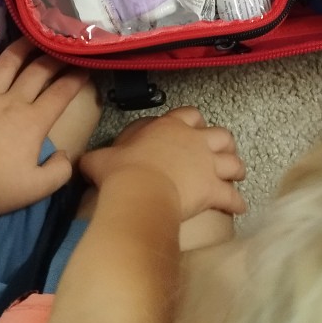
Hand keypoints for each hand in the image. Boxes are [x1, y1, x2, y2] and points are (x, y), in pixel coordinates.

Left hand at [0, 39, 90, 216]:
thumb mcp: (36, 189)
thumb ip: (60, 171)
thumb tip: (64, 153)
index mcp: (34, 121)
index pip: (62, 91)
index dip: (77, 77)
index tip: (86, 68)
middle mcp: (13, 101)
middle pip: (39, 69)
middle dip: (56, 56)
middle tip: (64, 49)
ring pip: (8, 62)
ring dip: (23, 48)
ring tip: (32, 39)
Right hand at [81, 106, 247, 219]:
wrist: (138, 191)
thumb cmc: (121, 171)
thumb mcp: (102, 159)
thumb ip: (97, 157)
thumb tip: (82, 161)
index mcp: (170, 127)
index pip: (189, 114)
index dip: (193, 122)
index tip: (193, 129)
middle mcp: (194, 140)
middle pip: (221, 135)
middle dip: (223, 143)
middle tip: (221, 152)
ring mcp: (207, 164)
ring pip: (233, 162)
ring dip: (236, 169)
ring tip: (237, 175)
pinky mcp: (213, 188)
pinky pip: (231, 197)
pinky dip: (236, 202)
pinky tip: (239, 208)